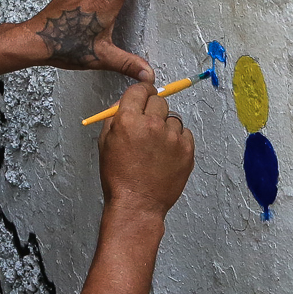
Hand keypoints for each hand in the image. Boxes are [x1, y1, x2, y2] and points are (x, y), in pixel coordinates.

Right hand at [96, 80, 193, 219]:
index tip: (144, 96)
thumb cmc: (119, 177)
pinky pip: (185, 133)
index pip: (140, 89)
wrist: (137, 204)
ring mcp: (172, 137)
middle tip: (148, 126)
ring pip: (173, 118)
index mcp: (128, 120)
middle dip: (152, 110)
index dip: (142, 93)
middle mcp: (152, 124)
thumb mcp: (105, 143)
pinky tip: (166, 154)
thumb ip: (115, 117)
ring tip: (156, 147)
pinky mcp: (187, 150)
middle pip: (159, 100)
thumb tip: (125, 101)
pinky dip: (177, 140)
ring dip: (165, 127)